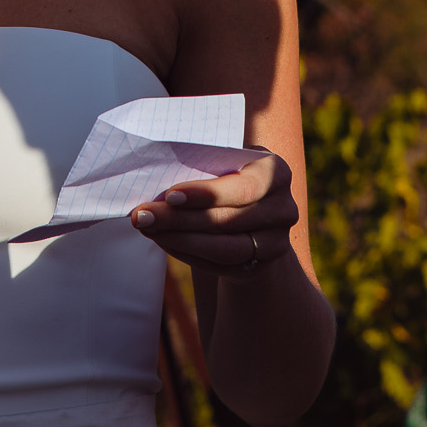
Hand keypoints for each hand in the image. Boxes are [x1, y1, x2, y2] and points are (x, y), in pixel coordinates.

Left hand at [130, 149, 297, 278]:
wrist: (248, 209)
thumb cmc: (226, 173)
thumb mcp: (222, 159)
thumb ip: (201, 159)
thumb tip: (152, 167)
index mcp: (276, 172)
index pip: (244, 188)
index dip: (207, 194)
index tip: (169, 195)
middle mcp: (284, 209)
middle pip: (229, 221)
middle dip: (180, 219)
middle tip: (142, 215)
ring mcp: (276, 243)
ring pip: (224, 249)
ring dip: (179, 239)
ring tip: (147, 228)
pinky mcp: (259, 267)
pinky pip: (219, 267)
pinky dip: (186, 253)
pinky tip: (162, 240)